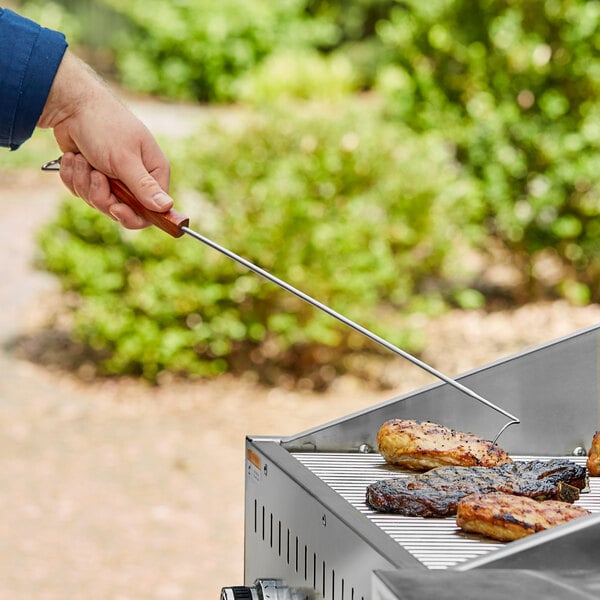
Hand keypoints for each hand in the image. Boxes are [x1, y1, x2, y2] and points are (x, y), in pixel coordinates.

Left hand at [37, 51, 172, 228]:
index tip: (115, 208)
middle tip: (95, 175)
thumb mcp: (125, 159)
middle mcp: (136, 178)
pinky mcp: (93, 176)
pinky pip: (81, 192)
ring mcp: (114, 178)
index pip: (151, 210)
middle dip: (101, 195)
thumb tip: (167, 206)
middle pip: (122, 209)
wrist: (71, 105)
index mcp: (153, 172)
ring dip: (84, 183)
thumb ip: (144, 186)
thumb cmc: (104, 126)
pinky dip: (73, 177)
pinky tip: (73, 158)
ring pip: (98, 202)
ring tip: (82, 160)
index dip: (132, 215)